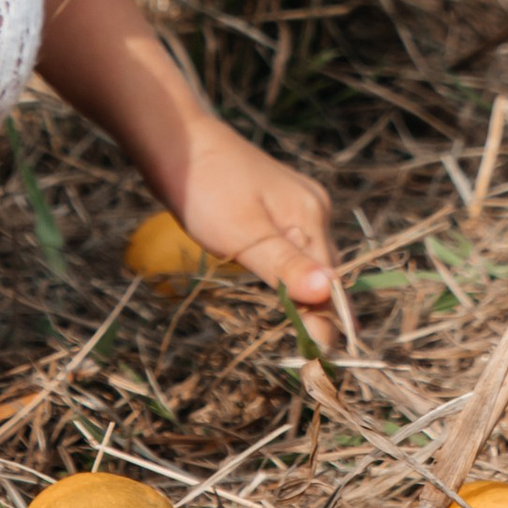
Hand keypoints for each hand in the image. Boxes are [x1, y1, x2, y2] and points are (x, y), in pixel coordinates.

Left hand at [165, 118, 338, 346]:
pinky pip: (292, 248)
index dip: (323, 324)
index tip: (313, 365)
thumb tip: (329, 295)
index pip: (329, 284)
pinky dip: (288, 273)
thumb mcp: (243, 234)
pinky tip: (278, 288)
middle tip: (303, 359)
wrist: (177, 142)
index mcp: (311, 216)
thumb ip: (286, 266)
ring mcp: (296, 204)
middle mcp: (313, 209)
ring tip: (295, 334)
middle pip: (323, 274)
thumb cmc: (205, 188)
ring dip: (303, 295)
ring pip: (308, 261)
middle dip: (316, 313)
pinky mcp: (276, 205)